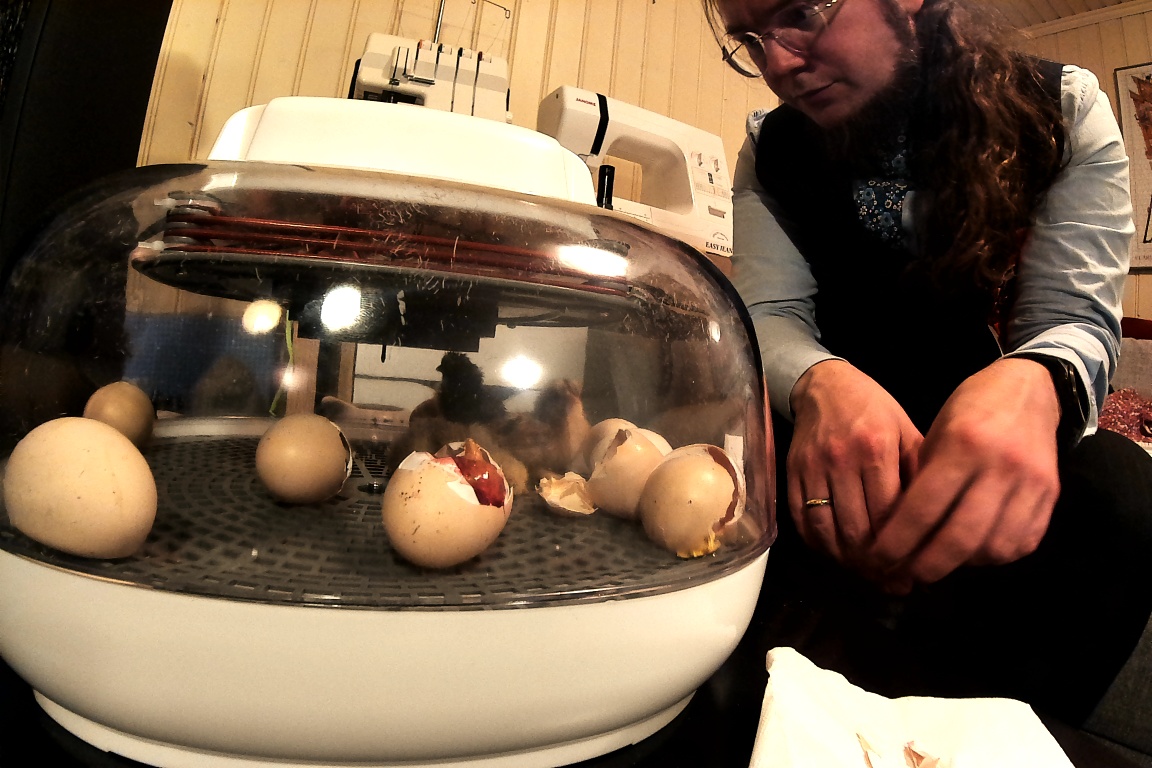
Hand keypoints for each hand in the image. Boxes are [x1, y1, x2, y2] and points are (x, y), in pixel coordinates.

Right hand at [787, 360, 922, 569]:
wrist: (824, 385)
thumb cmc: (874, 409)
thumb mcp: (906, 432)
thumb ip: (920, 474)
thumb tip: (936, 524)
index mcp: (876, 448)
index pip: (889, 515)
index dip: (901, 550)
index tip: (913, 573)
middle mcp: (842, 460)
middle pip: (858, 529)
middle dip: (875, 563)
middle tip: (891, 581)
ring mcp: (812, 468)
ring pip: (827, 530)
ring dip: (846, 560)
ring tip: (865, 573)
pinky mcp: (791, 475)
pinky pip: (802, 521)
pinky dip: (819, 545)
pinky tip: (836, 555)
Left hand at [870, 357, 1062, 591]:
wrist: (1031, 388)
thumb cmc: (970, 408)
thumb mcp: (934, 434)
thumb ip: (921, 480)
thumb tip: (897, 533)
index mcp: (963, 445)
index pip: (923, 509)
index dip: (897, 541)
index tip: (878, 558)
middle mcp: (1001, 466)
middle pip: (960, 537)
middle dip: (927, 565)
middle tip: (905, 575)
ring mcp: (1032, 483)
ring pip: (993, 547)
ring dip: (961, 565)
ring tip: (937, 564)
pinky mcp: (1052, 495)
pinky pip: (1022, 542)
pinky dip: (993, 556)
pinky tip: (972, 553)